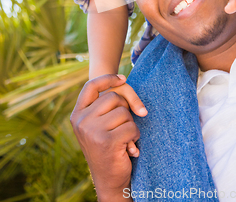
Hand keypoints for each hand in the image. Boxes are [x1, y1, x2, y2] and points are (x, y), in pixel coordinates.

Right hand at [70, 74, 140, 201]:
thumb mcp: (99, 123)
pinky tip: (129, 147)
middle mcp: (81, 121)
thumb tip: (124, 82)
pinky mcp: (107, 141)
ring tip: (123, 138)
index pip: (91, 86)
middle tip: (122, 126)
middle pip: (113, 97)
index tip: (123, 78)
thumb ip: (106, 103)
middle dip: (125, 109)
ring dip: (130, 124)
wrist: (108, 180)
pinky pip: (131, 127)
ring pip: (124, 112)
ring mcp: (92, 131)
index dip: (108, 78)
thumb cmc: (108, 147)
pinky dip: (135, 136)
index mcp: (77, 115)